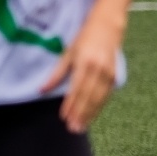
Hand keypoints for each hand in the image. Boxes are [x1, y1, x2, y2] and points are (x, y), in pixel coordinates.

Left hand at [41, 16, 121, 132]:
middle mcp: (98, 70)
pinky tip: (92, 115)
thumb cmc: (83, 40)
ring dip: (90, 114)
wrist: (107, 27)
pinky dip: (99, 107)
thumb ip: (56, 74)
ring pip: (99, 98)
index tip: (64, 117)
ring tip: (81, 126)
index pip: (76, 89)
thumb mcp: (67, 54)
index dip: (71, 104)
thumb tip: (41, 90)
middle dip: (81, 114)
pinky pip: (106, 95)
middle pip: (88, 96)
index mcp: (84, 63)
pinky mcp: (115, 76)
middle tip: (73, 128)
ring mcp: (109, 73)